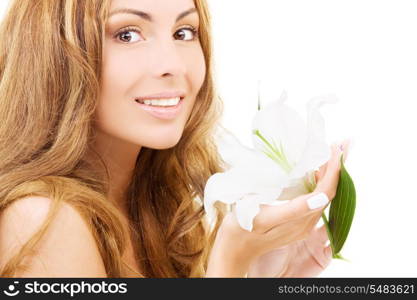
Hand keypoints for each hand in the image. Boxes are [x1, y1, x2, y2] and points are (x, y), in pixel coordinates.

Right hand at [205, 143, 343, 276]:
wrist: (234, 250)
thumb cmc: (242, 230)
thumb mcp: (263, 218)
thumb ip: (292, 210)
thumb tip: (319, 197)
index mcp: (301, 220)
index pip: (326, 192)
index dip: (333, 170)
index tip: (336, 149)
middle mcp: (306, 224)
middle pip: (329, 192)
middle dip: (335, 167)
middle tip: (338, 144)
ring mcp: (302, 225)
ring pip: (323, 195)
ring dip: (328, 174)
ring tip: (328, 153)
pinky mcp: (296, 224)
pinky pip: (314, 200)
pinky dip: (318, 182)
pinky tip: (313, 172)